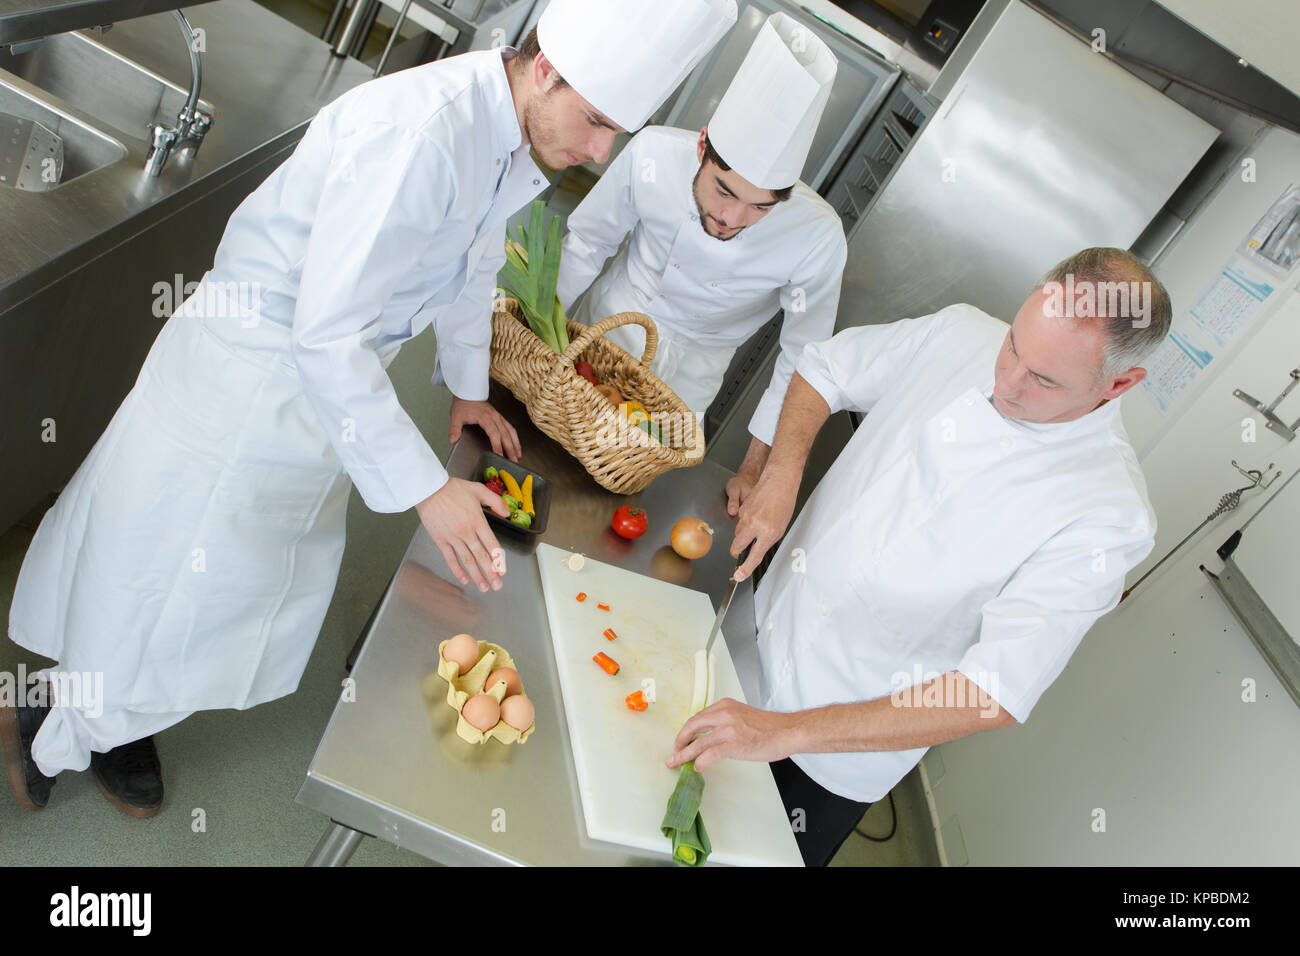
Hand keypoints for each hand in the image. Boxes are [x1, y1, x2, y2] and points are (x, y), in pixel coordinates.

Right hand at [415, 478, 508, 592]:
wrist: (429, 489)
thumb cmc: (452, 488)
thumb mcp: (478, 489)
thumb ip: (495, 501)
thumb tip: (507, 513)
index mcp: (477, 520)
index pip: (491, 544)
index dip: (498, 559)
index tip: (503, 571)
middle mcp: (466, 531)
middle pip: (481, 556)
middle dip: (490, 573)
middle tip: (497, 586)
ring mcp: (453, 537)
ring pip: (467, 560)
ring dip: (476, 575)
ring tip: (483, 587)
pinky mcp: (440, 540)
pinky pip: (450, 558)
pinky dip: (457, 570)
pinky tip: (464, 579)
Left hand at [449, 398, 521, 461]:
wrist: (468, 393)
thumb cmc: (463, 404)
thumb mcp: (456, 416)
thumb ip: (455, 429)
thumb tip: (453, 440)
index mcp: (486, 417)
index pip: (494, 434)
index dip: (498, 445)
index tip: (499, 455)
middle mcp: (495, 417)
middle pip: (505, 435)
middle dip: (510, 449)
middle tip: (513, 461)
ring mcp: (499, 417)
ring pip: (511, 432)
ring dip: (516, 444)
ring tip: (518, 456)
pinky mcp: (500, 418)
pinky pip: (510, 428)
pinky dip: (515, 438)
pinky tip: (516, 445)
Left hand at [666, 699, 796, 771]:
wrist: (788, 731)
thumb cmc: (770, 726)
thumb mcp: (743, 715)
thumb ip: (726, 721)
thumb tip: (711, 737)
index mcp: (725, 705)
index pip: (698, 717)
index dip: (687, 730)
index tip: (683, 739)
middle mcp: (724, 714)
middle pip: (693, 726)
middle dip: (680, 741)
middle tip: (674, 751)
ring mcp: (728, 729)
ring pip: (698, 743)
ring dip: (684, 754)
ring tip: (676, 762)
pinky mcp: (734, 744)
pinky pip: (710, 754)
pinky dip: (700, 761)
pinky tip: (697, 767)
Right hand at [730, 468, 798, 581]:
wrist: (778, 481)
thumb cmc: (784, 502)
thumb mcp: (781, 527)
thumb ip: (767, 540)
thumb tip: (757, 548)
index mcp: (768, 532)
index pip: (753, 556)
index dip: (745, 568)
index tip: (739, 575)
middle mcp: (754, 525)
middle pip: (737, 546)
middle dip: (737, 552)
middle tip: (742, 552)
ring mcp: (746, 517)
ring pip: (738, 533)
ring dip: (743, 535)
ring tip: (756, 527)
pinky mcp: (741, 509)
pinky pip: (739, 522)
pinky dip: (745, 523)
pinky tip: (755, 515)